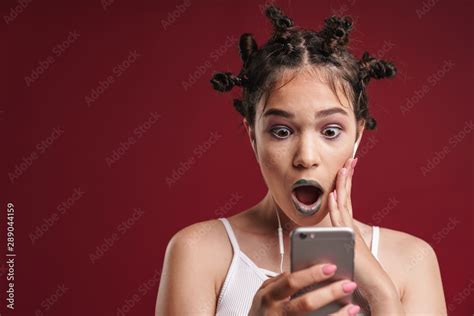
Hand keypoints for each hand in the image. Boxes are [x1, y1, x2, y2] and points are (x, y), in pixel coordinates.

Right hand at [248, 262, 360, 315]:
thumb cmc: (261, 314)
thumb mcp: (263, 294)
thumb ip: (279, 281)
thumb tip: (299, 269)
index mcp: (269, 296)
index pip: (292, 282)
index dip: (312, 274)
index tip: (331, 267)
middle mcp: (277, 313)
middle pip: (306, 303)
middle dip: (329, 293)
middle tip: (348, 284)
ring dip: (337, 315)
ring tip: (353, 306)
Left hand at [328, 157, 400, 307]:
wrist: (376, 287)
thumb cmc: (360, 274)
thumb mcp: (343, 253)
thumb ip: (335, 243)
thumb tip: (323, 241)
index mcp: (349, 227)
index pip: (346, 200)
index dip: (346, 184)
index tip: (347, 168)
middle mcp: (350, 226)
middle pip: (346, 197)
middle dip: (347, 177)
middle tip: (349, 160)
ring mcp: (350, 232)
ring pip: (344, 204)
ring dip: (342, 186)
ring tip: (343, 168)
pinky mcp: (349, 240)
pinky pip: (340, 220)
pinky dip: (336, 206)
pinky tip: (332, 195)